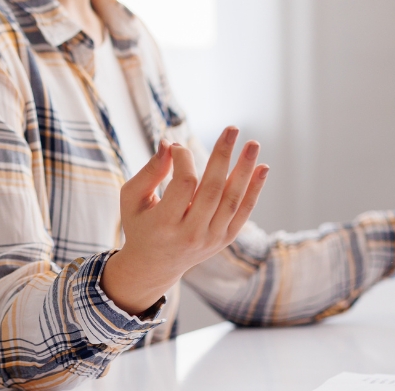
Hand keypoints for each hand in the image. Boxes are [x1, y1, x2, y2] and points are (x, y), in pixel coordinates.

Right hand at [100, 126, 268, 315]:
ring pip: (232, 201)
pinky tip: (262, 168)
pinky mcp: (224, 240)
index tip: (178, 146)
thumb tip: (168, 143)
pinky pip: (243, 213)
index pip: (184, 184)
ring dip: (245, 170)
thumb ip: (150, 171)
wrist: (154, 265)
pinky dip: (254, 190)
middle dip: (223, 156)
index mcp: (164, 224)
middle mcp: (191, 234)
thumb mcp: (133, 198)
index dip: (184, 159)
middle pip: (212, 190)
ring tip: (253, 144)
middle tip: (232, 129)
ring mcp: (211, 239)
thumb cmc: (141, 224)